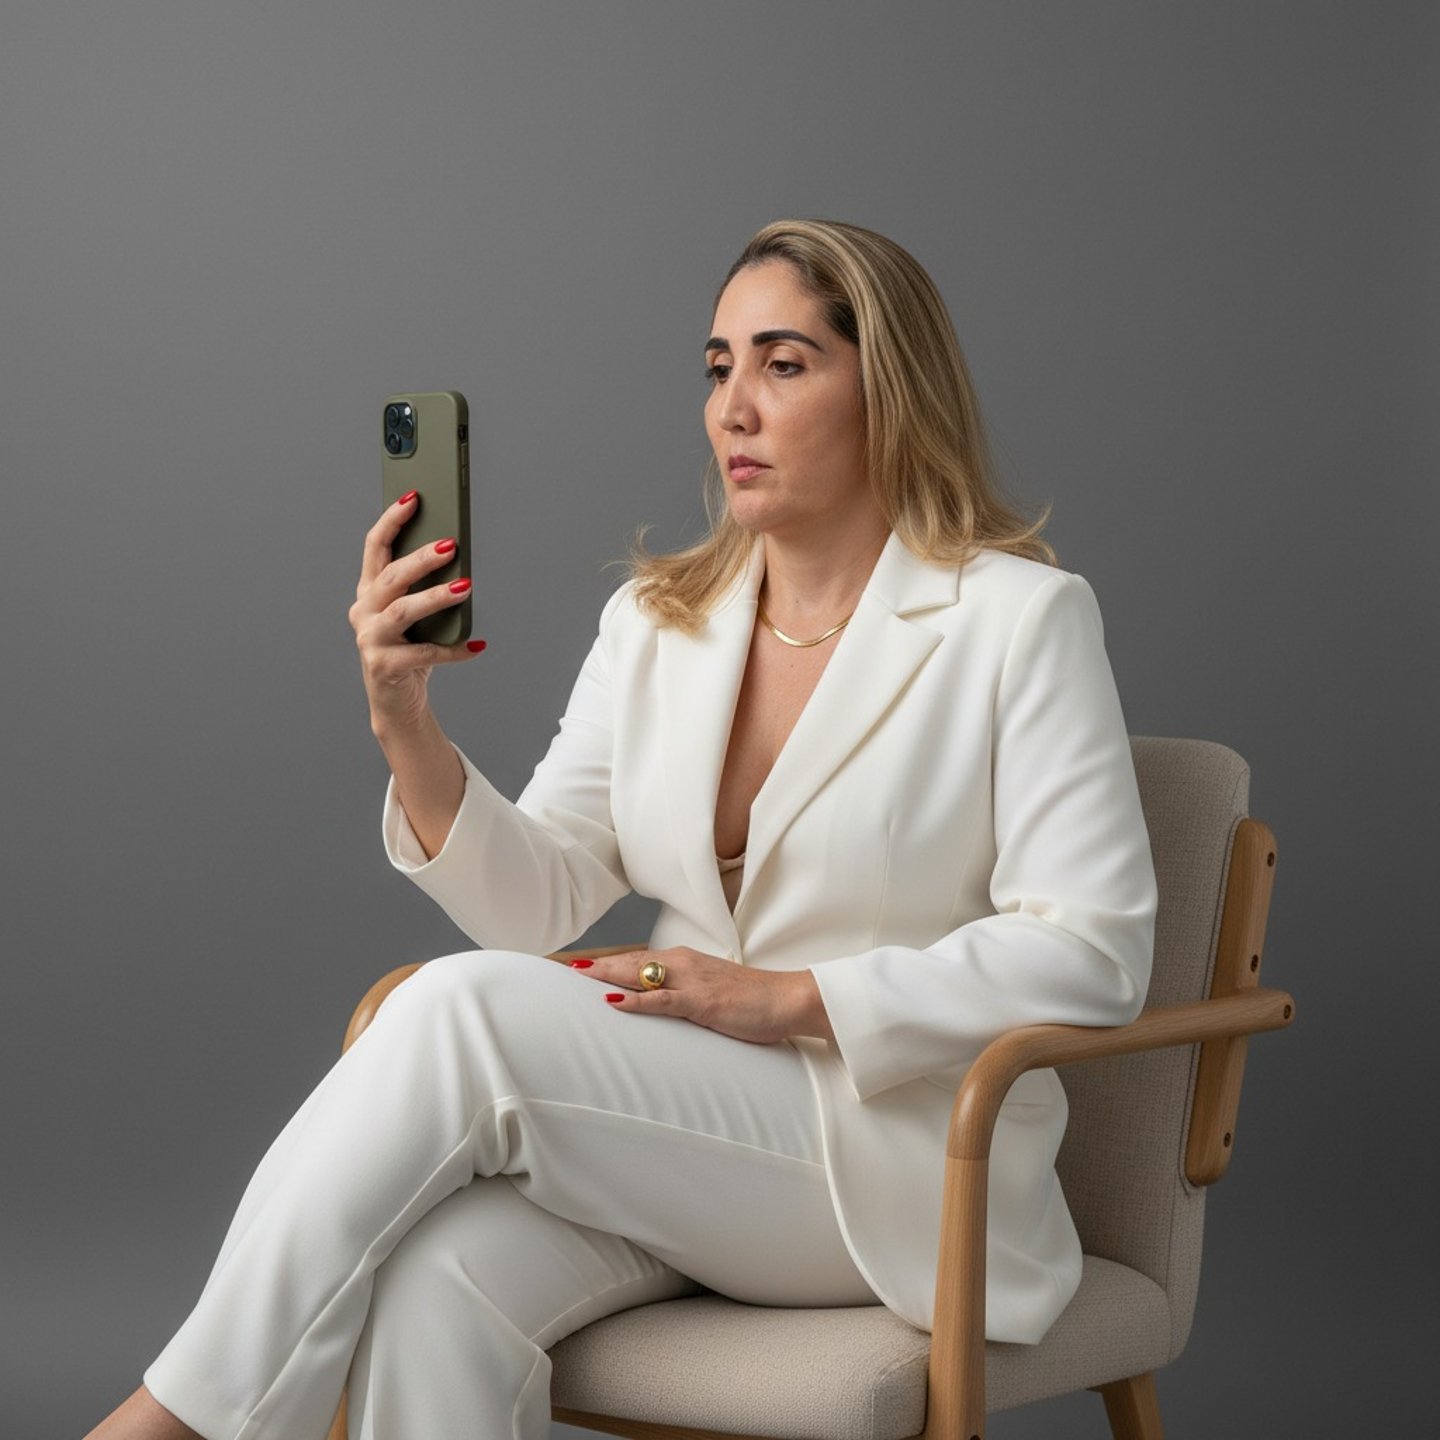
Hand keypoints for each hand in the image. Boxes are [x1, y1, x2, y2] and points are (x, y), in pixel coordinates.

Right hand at [350, 491, 482, 733]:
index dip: (392, 520)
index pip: (374, 547)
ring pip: (403, 611)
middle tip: (451, 544)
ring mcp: (370, 639)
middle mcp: (364, 611)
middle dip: (421, 558)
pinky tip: (476, 646)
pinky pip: (423, 653)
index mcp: (369, 591)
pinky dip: (453, 649)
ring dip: (435, 597)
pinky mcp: (383, 666)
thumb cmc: (409, 649)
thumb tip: (455, 553)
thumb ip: (422, 587)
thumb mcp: (413, 614)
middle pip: (391, 576)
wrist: (396, 702)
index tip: (413, 497)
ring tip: (465, 587)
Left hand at [571, 947, 833, 1045]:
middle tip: (564, 968)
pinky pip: (662, 1000)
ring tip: (577, 976)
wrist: (788, 999)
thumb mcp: (711, 993)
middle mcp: (684, 964)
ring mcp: (692, 981)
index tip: (579, 966)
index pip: (638, 960)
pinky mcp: (701, 1001)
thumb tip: (661, 1003)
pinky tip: (614, 1001)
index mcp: (685, 961)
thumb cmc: (752, 1000)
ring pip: (640, 974)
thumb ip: (684, 994)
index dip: (607, 963)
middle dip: (597, 965)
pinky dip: (636, 1000)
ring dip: (607, 974)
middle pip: (631, 962)